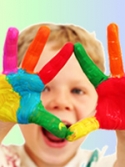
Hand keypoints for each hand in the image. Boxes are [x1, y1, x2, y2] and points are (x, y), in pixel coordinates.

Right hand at [0, 26, 72, 137]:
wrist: (5, 111)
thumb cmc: (20, 111)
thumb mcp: (36, 116)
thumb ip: (50, 122)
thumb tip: (66, 131)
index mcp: (39, 84)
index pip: (52, 71)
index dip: (61, 61)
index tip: (71, 49)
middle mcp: (30, 77)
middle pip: (41, 61)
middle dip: (47, 48)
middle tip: (51, 32)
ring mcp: (18, 75)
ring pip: (25, 57)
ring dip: (31, 45)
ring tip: (33, 29)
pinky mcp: (7, 75)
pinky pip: (7, 59)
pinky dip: (9, 47)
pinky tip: (11, 32)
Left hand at [66, 23, 124, 140]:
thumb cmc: (113, 120)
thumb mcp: (98, 121)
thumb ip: (84, 126)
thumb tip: (68, 134)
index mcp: (103, 86)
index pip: (92, 70)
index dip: (84, 59)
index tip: (74, 46)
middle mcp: (114, 80)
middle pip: (114, 59)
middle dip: (113, 43)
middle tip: (111, 25)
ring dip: (124, 49)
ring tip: (121, 29)